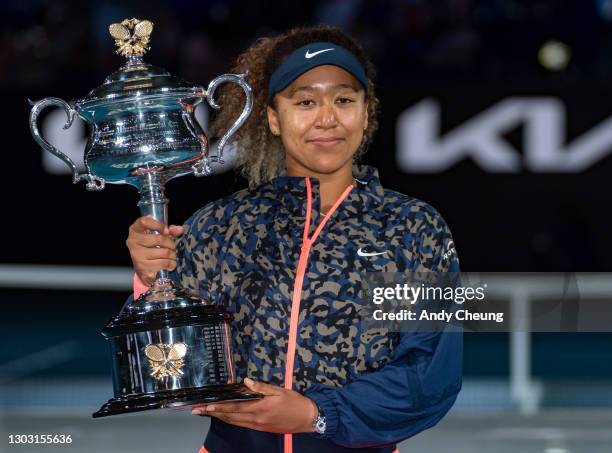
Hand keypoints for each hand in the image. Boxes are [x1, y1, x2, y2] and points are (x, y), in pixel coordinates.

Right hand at [125, 216, 183, 285]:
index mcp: (135, 230)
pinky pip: (164, 263)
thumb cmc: (151, 247)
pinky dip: (171, 264)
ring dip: (173, 254)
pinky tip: (170, 264)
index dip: (158, 225)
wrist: (143, 268)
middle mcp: (132, 241)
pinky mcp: (142, 267)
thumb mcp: (158, 236)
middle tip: (173, 247)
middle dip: (171, 243)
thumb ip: (169, 231)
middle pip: (159, 239)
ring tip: (172, 255)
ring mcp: (136, 255)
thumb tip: (179, 229)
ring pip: (164, 252)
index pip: (144, 221)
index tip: (166, 231)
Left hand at [191, 378, 316, 433]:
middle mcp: (256, 419)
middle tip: (197, 411)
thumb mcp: (279, 391)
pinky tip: (225, 417)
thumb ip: (261, 387)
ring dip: (219, 418)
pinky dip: (230, 420)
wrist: (307, 419)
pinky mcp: (261, 428)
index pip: (234, 407)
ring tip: (206, 414)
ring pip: (234, 422)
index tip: (204, 405)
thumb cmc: (295, 402)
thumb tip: (245, 382)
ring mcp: (258, 425)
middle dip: (213, 413)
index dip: (218, 407)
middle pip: (230, 417)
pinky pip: (242, 424)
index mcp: (259, 408)